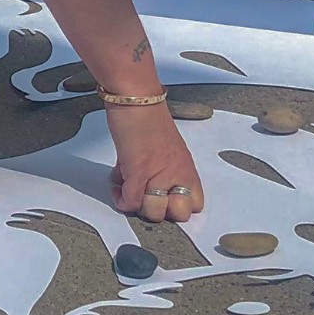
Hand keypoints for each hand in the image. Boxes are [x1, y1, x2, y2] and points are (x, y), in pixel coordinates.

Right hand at [104, 104, 201, 221]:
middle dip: (160, 211)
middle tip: (145, 198)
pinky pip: (130, 201)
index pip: (196, 204)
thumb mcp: (166, 149)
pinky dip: (120, 198)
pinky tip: (117, 186)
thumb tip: (142, 186)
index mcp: (187, 168)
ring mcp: (159, 175)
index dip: (178, 207)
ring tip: (128, 191)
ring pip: (153, 213)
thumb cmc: (149, 118)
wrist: (137, 100)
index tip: (163, 201)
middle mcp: (177, 173)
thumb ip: (161, 170)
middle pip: (178, 214)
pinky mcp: (139, 172)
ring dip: (137, 205)